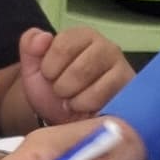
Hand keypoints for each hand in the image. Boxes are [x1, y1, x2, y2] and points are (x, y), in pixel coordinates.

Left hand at [16, 25, 133, 125]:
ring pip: (92, 86)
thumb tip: (42, 37)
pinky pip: (103, 99)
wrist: (67, 123)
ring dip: (74, 100)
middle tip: (64, 92)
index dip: (49, 68)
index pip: (62, 45)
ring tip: (75, 100)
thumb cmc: (54, 93)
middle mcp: (107, 47)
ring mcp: (122, 68)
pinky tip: (88, 109)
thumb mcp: (33, 69)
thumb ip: (30, 46)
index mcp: (83, 36)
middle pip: (79, 69)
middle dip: (62, 87)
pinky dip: (87, 108)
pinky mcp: (129, 90)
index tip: (50, 76)